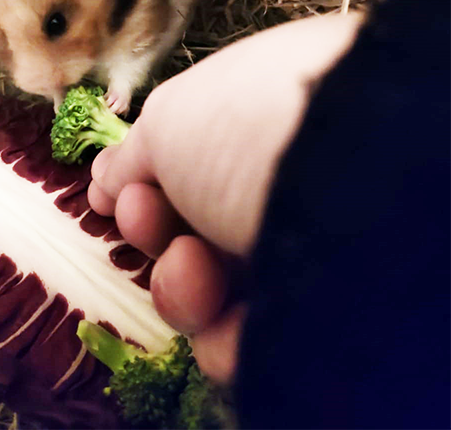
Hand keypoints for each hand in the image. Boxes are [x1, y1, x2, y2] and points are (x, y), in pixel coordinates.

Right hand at [88, 11, 363, 382]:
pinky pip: (249, 335)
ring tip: (193, 267)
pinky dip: (224, 335)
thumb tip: (104, 178)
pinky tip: (226, 316)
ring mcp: (300, 247)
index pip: (189, 163)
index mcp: (256, 118)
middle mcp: (280, 179)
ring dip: (181, 284)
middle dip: (152, 229)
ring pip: (212, 286)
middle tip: (144, 219)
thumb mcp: (170, 118)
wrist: (348, 182)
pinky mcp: (314, 312)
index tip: (112, 195)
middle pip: (191, 226)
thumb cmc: (245, 127)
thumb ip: (132, 155)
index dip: (142, 183)